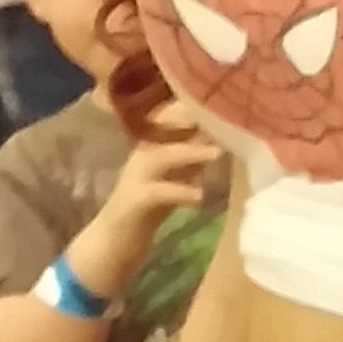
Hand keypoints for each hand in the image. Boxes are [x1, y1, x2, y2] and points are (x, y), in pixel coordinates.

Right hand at [71, 112, 222, 290]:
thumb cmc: (149, 208)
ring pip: (163, 155)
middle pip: (165, 125)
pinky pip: (158, 192)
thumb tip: (225, 136)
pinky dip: (180, 192)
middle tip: (227, 118)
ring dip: (191, 152)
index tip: (226, 99)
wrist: (115, 242)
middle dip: (195, 119)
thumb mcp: (175, 176)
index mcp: (151, 143)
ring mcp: (136, 175)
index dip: (196, 104)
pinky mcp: (134, 201)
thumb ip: (194, 156)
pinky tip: (200, 196)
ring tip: (218, 154)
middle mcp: (142, 152)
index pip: (173, 112)